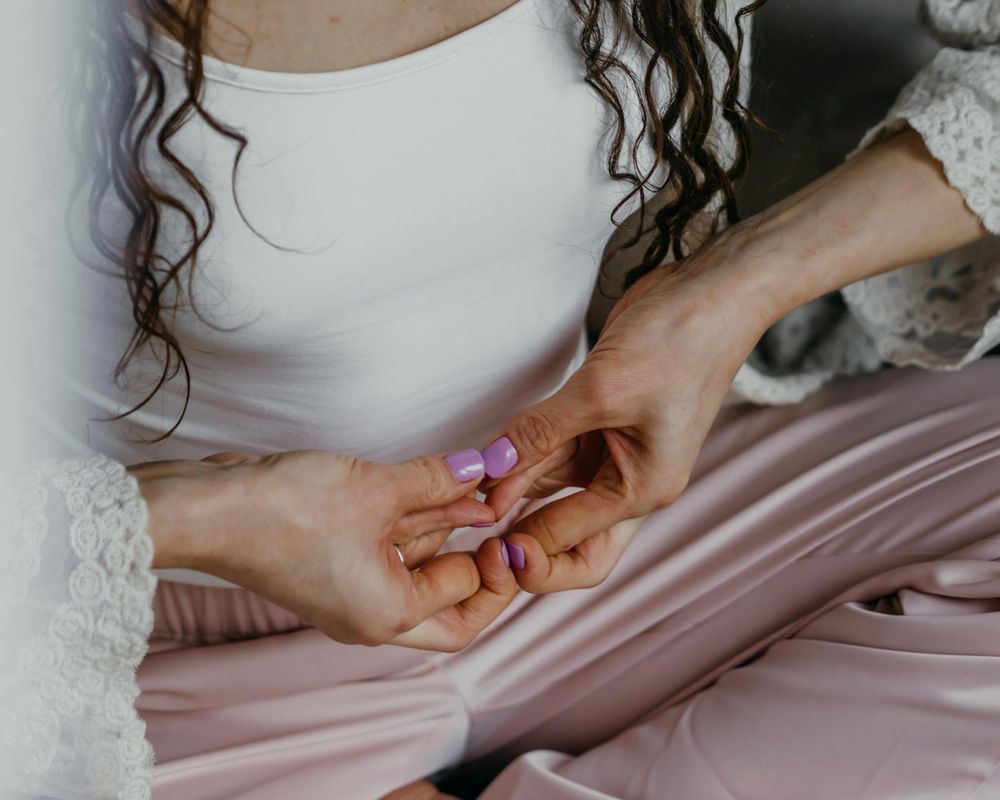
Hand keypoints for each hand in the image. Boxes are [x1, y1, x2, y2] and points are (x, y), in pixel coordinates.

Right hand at [132, 448, 517, 651]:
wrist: (211, 508)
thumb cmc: (286, 513)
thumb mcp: (378, 489)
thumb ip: (437, 481)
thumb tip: (481, 470)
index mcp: (388, 616)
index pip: (465, 606)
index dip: (494, 566)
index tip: (505, 527)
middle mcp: (371, 614)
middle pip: (447, 603)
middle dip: (476, 562)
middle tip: (499, 524)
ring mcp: (350, 591)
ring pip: (417, 567)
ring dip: (446, 529)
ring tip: (477, 490)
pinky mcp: (334, 563)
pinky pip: (389, 549)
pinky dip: (414, 521)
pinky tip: (436, 487)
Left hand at [477, 238, 772, 591]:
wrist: (708, 291)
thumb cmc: (679, 341)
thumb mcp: (602, 390)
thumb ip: (540, 432)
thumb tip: (490, 469)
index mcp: (645, 489)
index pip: (575, 543)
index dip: (524, 544)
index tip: (480, 531)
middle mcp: (632, 479)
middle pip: (569, 534)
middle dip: (524, 536)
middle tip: (477, 529)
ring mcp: (615, 451)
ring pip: (552, 485)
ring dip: (513, 485)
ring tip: (470, 483)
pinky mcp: (599, 421)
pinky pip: (553, 449)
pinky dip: (522, 452)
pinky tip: (490, 455)